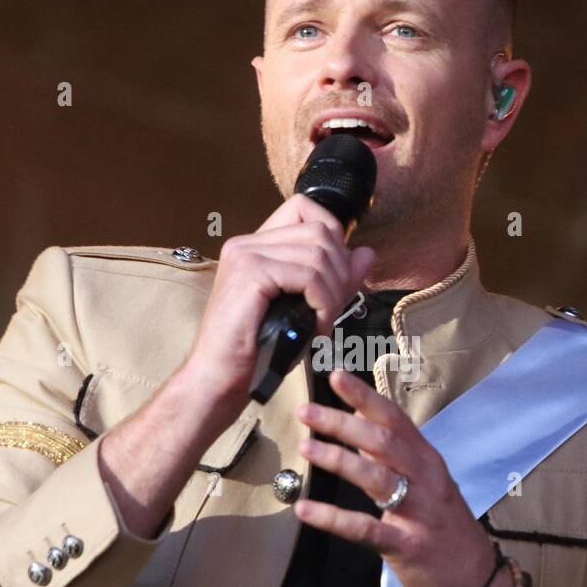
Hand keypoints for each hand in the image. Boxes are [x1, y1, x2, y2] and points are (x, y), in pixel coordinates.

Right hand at [181, 198, 373, 418]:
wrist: (220, 378)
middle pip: (320, 231)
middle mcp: (247, 242)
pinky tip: (315, 329)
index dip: (333, 233)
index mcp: (256, 245)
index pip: (305, 208)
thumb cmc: (258, 349)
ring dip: (333, 293)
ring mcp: (246, 254)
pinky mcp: (250, 273)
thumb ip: (334, 278)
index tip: (335, 275)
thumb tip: (366, 253)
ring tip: (322, 323)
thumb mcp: (306, 308)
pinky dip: (324, 304)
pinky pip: (309, 276)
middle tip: (332, 309)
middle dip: (340, 271)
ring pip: (319, 254)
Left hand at [292, 368, 503, 586]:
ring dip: (338, 459)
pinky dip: (333, 518)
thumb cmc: (448, 531)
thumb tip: (357, 430)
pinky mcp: (407, 546)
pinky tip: (305, 509)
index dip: (365, 397)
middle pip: (383, 441)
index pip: (395, 420)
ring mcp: (418, 513)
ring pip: (376, 476)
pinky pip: (365, 528)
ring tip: (306, 446)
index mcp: (428, 462)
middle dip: (343, 422)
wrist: (481, 583)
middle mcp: (426, 480)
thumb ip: (394, 459)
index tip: (336, 376)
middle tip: (307, 411)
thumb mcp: (427, 486)